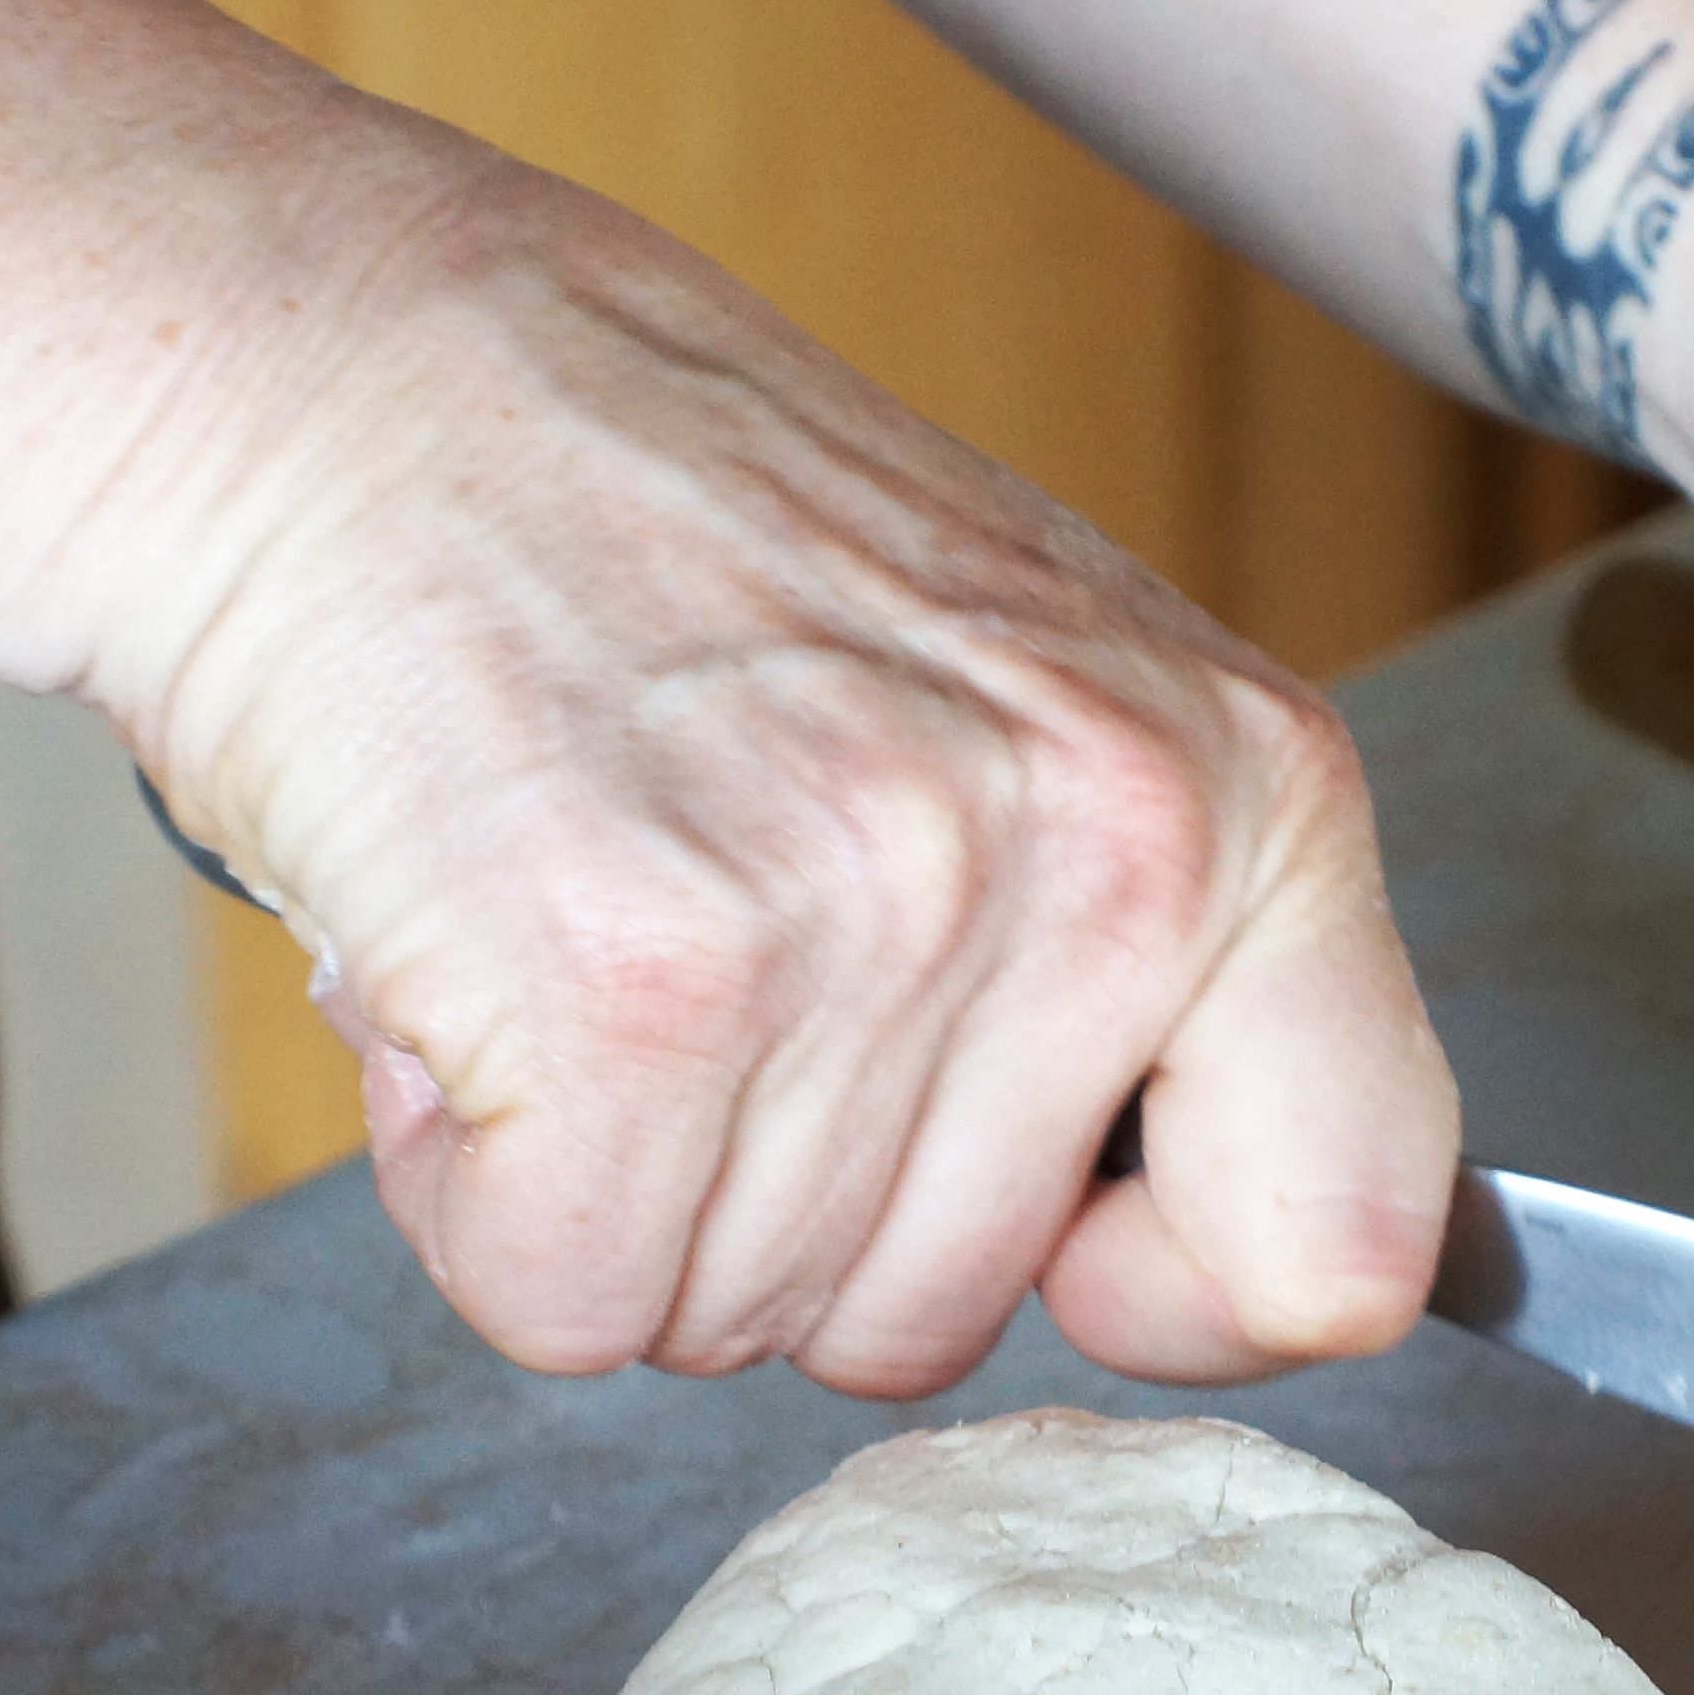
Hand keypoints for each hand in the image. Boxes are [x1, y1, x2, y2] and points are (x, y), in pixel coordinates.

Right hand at [96, 154, 1455, 1397]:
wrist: (340, 372)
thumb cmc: (663, 542)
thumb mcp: (1033, 697)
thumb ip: (1158, 966)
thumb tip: (1228, 1271)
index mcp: (1253, 787)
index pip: (1353, 1246)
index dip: (1169, 1294)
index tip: (1050, 1233)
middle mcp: (1109, 850)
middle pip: (952, 1322)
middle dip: (780, 1203)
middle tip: (686, 949)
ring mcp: (877, 914)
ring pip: (740, 1322)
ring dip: (612, 1181)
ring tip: (573, 922)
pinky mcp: (638, 991)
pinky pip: (567, 1297)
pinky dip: (472, 1194)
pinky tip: (466, 976)